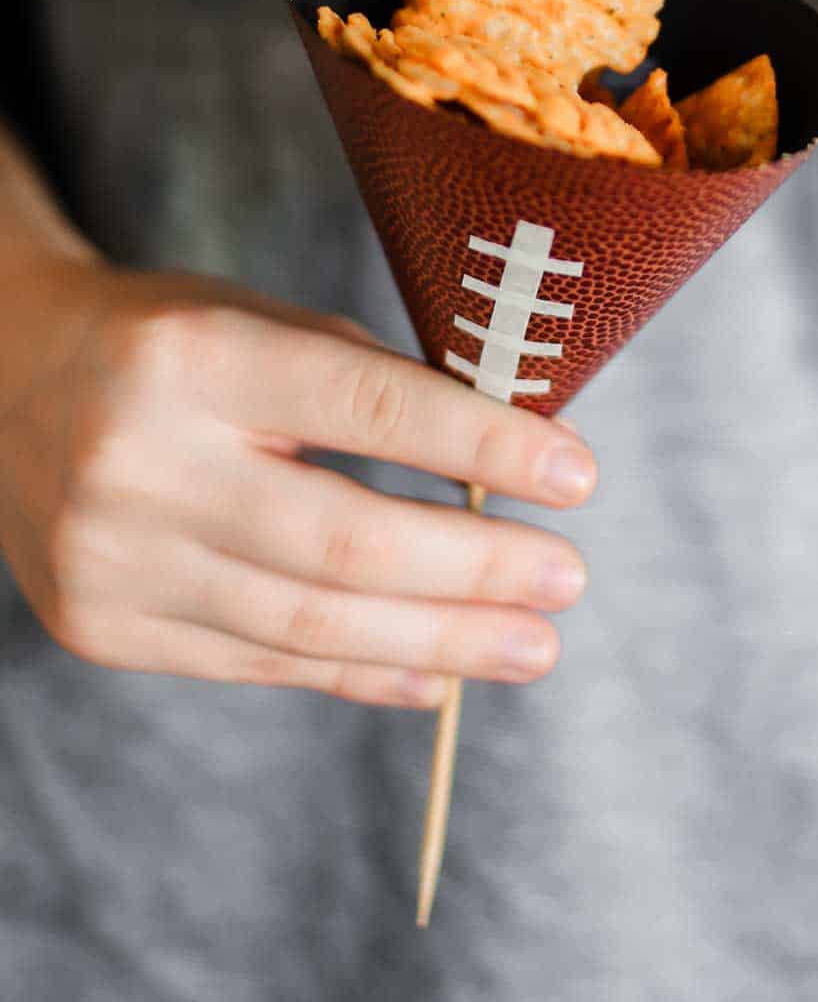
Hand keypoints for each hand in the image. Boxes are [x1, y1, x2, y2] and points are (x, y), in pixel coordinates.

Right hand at [0, 254, 595, 706]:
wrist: (7, 383)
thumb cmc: (167, 344)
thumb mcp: (264, 325)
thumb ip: (378, 389)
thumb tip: (521, 465)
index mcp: (190, 359)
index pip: (365, 409)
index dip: (481, 445)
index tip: (577, 474)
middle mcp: (139, 464)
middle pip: (342, 542)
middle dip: (475, 569)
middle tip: (567, 579)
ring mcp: (110, 559)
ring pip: (307, 626)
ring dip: (439, 642)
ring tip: (531, 645)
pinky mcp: (102, 627)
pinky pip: (258, 667)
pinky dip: (361, 676)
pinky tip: (437, 673)